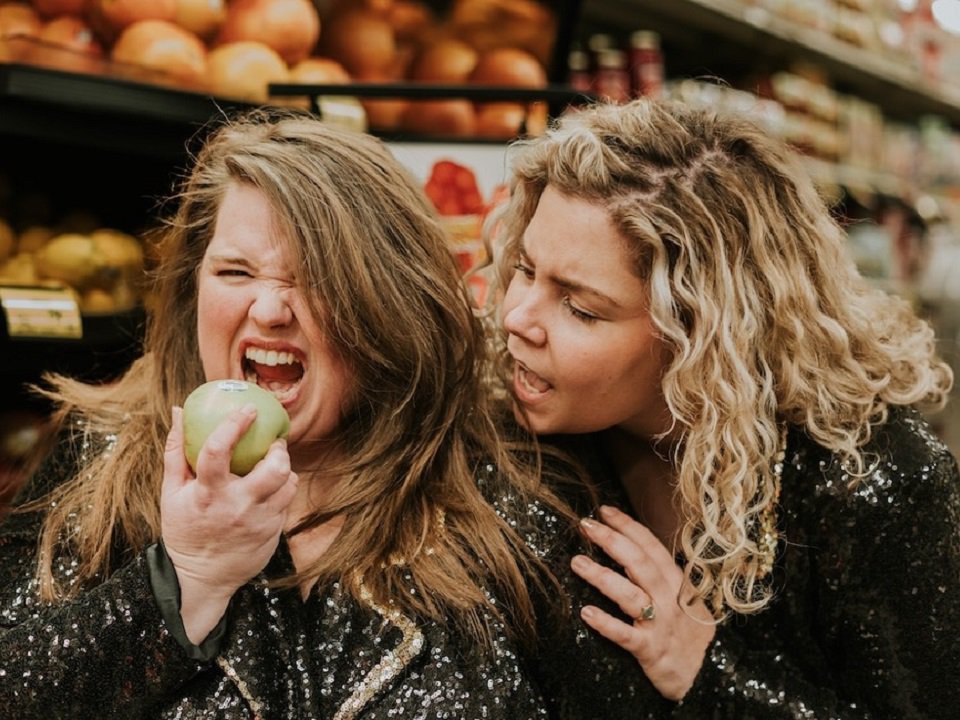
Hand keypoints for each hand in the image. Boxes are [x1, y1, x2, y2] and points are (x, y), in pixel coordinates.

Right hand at [161, 404, 297, 641]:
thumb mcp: (171, 492)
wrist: (201, 578)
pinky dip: (282, 490)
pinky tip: (270, 489)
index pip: (218, 451)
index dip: (234, 424)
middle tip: (274, 443)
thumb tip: (179, 410)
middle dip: (278, 449)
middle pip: (273, 469)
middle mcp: (237, 506)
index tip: (248, 407)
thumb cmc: (185, 529)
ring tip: (272, 464)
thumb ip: (176, 450)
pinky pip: (287, 502)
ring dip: (284, 469)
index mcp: (207, 493)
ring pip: (287, 484)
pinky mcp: (273, 532)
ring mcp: (259, 521)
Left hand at [571, 505, 714, 700]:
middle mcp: (668, 599)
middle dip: (611, 540)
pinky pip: (626, 635)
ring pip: (630, 595)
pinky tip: (586, 613)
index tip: (604, 510)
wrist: (710, 676)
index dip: (628, 526)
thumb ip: (661, 575)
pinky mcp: (650, 650)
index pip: (651, 546)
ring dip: (602, 577)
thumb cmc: (689, 633)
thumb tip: (631, 548)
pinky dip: (607, 624)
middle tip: (586, 525)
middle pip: (639, 563)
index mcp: (676, 582)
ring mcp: (659, 624)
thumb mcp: (683, 598)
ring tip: (577, 562)